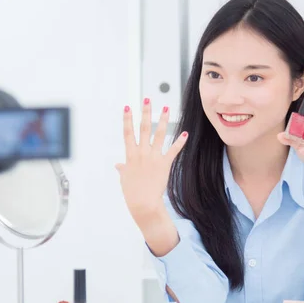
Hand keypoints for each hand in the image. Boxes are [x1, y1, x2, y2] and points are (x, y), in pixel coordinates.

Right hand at [115, 99, 187, 229]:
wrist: (143, 203)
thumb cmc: (132, 192)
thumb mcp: (125, 178)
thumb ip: (123, 169)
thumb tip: (118, 166)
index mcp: (130, 155)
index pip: (127, 133)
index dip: (127, 119)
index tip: (127, 107)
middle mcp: (141, 153)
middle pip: (144, 128)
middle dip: (146, 112)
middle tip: (148, 99)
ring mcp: (153, 157)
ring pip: (159, 134)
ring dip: (163, 120)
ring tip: (166, 108)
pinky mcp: (164, 164)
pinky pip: (173, 151)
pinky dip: (179, 142)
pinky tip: (185, 134)